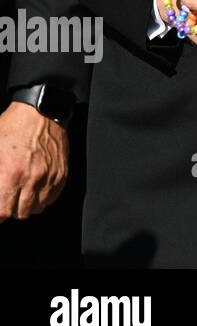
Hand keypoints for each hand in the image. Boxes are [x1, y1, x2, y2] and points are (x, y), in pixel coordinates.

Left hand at [0, 101, 68, 220]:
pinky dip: (43, 197)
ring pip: (37, 208)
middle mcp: (32, 179)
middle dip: (10, 209)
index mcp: (10, 175)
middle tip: (6, 198)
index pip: (2, 213)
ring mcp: (49, 177)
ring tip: (21, 193)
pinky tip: (35, 188)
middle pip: (19, 213)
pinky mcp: (62, 173)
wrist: (41, 112)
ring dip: (27, 205)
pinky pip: (52, 198)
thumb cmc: (12, 128)